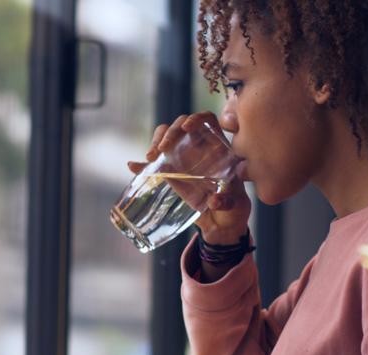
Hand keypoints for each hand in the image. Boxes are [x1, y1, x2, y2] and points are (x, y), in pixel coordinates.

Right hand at [127, 112, 250, 244]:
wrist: (220, 223)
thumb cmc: (232, 207)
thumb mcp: (234, 204)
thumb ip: (226, 201)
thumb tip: (214, 201)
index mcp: (218, 148)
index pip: (207, 120)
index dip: (196, 118)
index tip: (186, 127)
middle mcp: (199, 149)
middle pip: (181, 126)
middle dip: (170, 132)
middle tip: (162, 149)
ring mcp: (183, 159)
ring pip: (166, 138)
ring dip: (156, 142)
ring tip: (151, 157)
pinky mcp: (170, 173)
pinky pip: (155, 163)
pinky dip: (142, 164)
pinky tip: (134, 166)